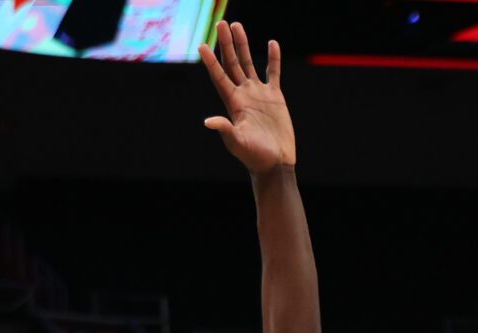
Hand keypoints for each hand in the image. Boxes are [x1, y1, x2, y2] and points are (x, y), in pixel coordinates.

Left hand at [200, 22, 293, 173]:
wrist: (275, 164)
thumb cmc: (255, 157)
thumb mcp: (238, 144)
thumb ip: (225, 130)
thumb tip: (208, 121)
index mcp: (233, 103)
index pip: (219, 77)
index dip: (211, 61)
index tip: (202, 45)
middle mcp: (243, 95)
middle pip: (231, 63)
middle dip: (226, 44)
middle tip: (221, 23)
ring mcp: (258, 94)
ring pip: (248, 63)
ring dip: (243, 45)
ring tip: (237, 26)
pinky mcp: (275, 97)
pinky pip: (273, 73)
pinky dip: (273, 59)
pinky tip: (272, 44)